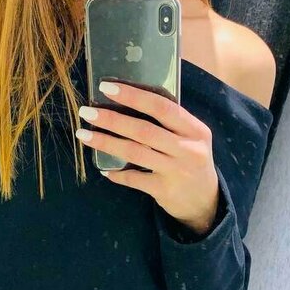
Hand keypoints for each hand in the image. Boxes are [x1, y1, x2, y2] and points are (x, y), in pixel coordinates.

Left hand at [77, 80, 220, 235]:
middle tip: (87, 112)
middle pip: (144, 130)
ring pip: (135, 153)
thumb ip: (170, 123)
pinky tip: (103, 167)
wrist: (205, 201)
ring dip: (106, 142)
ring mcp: (176, 171)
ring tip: (84, 134)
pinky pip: (134, 179)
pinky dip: (116, 173)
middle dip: (112, 119)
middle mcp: (188, 150)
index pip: (162, 107)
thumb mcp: (192, 138)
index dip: (134, 96)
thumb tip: (128, 101)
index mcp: (195, 130)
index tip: (108, 87)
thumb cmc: (192, 161)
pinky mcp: (164, 190)